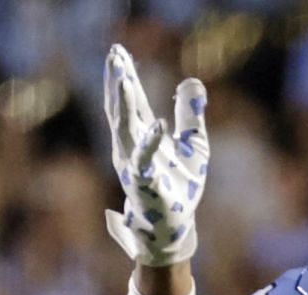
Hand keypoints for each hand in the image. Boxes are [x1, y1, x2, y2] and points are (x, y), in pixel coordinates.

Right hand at [102, 44, 207, 266]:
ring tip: (124, 78)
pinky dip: (151, 143)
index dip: (125, 77)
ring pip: (125, 129)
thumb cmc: (180, 189)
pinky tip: (159, 125)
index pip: (132, 102)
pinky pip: (145, 161)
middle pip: (122, 109)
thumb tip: (191, 81)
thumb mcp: (194, 145)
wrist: (175, 229)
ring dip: (125, 104)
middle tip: (114, 54)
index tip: (118, 51)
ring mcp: (134, 166)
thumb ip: (190, 114)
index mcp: (142, 137)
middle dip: (118, 82)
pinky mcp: (144, 185)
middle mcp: (131, 149)